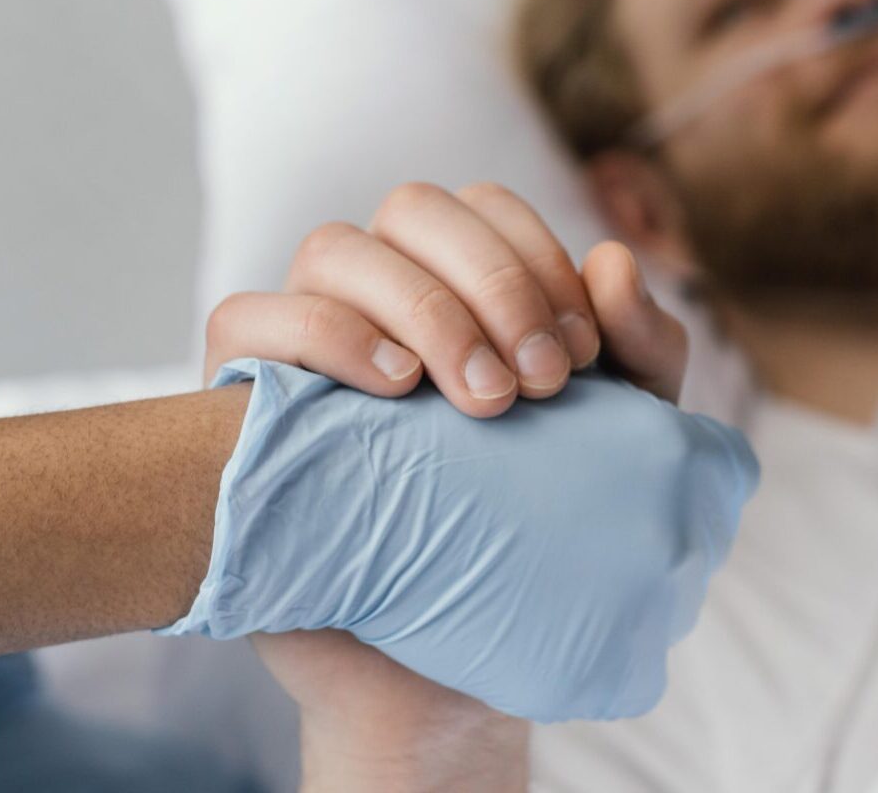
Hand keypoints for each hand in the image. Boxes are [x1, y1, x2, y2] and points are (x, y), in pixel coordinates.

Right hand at [203, 183, 692, 791]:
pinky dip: (321, 331)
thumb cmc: (525, 538)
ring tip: (479, 401)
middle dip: (492, 282)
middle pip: (412, 209)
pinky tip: (392, 392)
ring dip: (421, 306)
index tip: (578, 361)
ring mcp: (299, 341)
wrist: (444, 672)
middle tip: (539, 386)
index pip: (483, 205)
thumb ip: (636, 354)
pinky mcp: (241, 399)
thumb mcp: (614, 446)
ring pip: (332, 249)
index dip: (536, 258)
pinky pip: (246, 317)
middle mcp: (372, 296)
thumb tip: (614, 260)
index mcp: (453, 286)